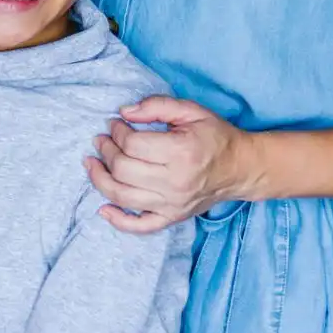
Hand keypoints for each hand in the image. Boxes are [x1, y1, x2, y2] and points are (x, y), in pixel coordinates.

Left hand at [84, 95, 255, 233]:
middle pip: (123, 170)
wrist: (241, 168)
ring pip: (122, 197)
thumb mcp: (191, 111)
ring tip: (92, 163)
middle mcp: (175, 183)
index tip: (115, 124)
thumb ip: (156, 106)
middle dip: (105, 151)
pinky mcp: (172, 218)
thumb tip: (124, 112)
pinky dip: (118, 220)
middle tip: (101, 140)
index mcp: (181, 153)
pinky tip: (103, 208)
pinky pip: (140, 226)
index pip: (132, 145)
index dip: (117, 131)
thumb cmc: (215, 137)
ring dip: (99, 179)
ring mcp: (172, 205)